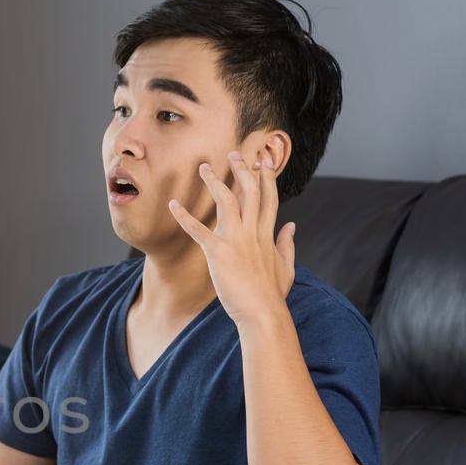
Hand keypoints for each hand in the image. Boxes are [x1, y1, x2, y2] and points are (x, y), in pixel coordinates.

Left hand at [167, 150, 295, 326]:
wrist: (263, 312)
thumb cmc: (273, 293)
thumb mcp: (286, 265)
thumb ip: (287, 243)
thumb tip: (292, 225)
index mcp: (268, 234)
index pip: (269, 198)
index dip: (266, 178)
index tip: (263, 161)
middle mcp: (253, 231)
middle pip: (249, 192)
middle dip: (242, 170)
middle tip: (233, 153)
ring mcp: (236, 239)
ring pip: (225, 202)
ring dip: (214, 182)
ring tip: (203, 167)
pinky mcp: (218, 252)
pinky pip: (198, 230)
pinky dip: (184, 217)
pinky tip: (173, 205)